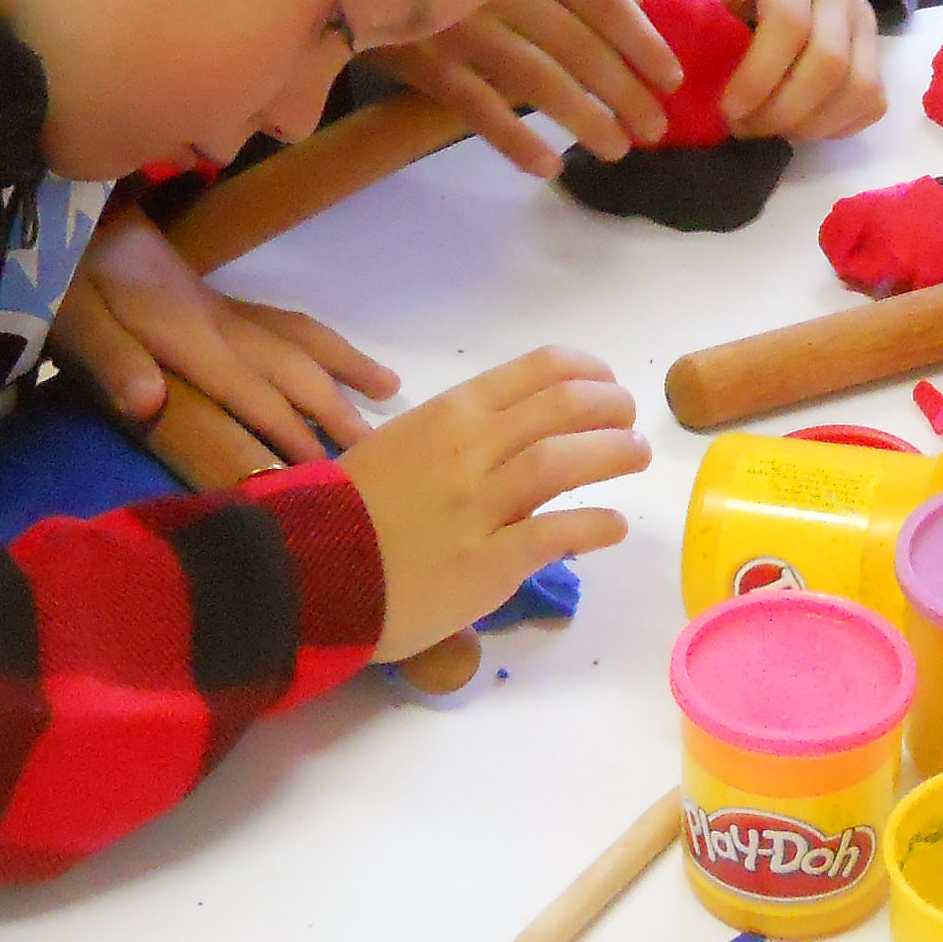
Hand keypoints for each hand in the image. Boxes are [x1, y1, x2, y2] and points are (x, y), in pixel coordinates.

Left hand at [45, 205, 397, 464]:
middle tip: (377, 445)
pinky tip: (326, 353)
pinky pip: (281, 318)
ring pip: (296, 333)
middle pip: (290, 363)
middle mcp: (217, 319)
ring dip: (343, 364)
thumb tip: (149, 405)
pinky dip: (316, 338)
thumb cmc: (63, 277)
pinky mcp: (208, 295)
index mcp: (186, 333)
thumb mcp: (72, 321)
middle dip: (335, 405)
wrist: (64, 210)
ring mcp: (217, 303)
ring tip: (388, 387)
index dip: (289, 432)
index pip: (251, 391)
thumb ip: (113, 361)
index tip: (329, 469)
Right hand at [345, 346, 647, 660]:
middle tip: (629, 420)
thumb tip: (511, 435)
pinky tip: (613, 526)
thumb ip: (458, 437)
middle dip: (611, 407)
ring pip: (565, 460)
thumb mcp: (402, 446)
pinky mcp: (487, 560)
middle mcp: (470, 448)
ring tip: (634, 456)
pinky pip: (556, 533)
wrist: (308, 571)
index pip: (539, 370)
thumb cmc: (349, 509)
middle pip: (564, 407)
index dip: (588, 372)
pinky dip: (595, 525)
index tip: (605, 383)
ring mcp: (480, 504)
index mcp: (451, 413)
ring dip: (612, 453)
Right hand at [370, 0, 682, 178]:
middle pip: (580, 45)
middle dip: (625, 91)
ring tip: (616, 149)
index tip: (673, 77)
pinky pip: (478, 107)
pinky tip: (547, 165)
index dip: (644, 41)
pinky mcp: (423, 58)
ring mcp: (461, 20)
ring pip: (538, 78)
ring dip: (584, 118)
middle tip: (654, 129)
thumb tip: (626, 10)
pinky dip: (515, 139)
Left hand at [682, 0, 882, 140]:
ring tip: (771, 129)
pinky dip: (842, 124)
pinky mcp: (877, 43)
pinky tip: (804, 124)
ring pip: (860, 86)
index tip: (725, 110)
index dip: (758, 76)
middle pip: (829, 63)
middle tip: (742, 127)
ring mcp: (864, 19)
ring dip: (814, 125)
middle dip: (783, 111)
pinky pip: (874, 98)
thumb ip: (693, 16)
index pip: (788, 24)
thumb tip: (663, 77)